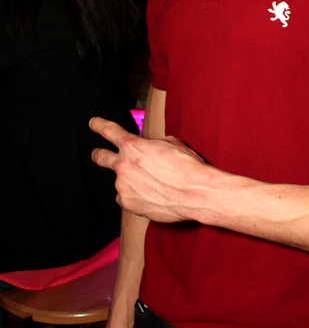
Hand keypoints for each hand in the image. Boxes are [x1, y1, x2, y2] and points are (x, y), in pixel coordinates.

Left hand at [89, 117, 205, 222]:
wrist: (195, 192)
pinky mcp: (128, 204)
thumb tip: (150, 150)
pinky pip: (126, 198)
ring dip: (131, 181)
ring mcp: (123, 186)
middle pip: (100, 157)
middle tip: (97, 155)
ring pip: (120, 182)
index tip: (93, 123)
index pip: (109, 130)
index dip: (98, 125)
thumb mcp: (172, 144)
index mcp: (133, 146)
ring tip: (153, 185)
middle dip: (97, 155)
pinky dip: (135, 196)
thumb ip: (153, 145)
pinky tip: (151, 196)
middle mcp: (123, 165)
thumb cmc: (187, 166)